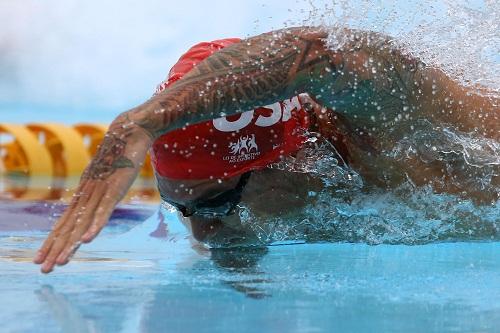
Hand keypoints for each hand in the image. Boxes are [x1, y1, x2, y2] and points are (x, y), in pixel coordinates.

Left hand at [34, 120, 151, 272]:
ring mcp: (99, 192)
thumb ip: (100, 194)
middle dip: (55, 249)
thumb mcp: (106, 179)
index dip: (52, 242)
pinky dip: (96, 225)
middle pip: (68, 227)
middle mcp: (86, 195)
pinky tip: (88, 240)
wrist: (128, 133)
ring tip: (61, 262)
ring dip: (71, 244)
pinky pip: (104, 210)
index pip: (64, 223)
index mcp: (84, 195)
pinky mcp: (114, 189)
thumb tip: (96, 205)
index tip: (40, 259)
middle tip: (44, 269)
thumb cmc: (118, 157)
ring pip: (83, 223)